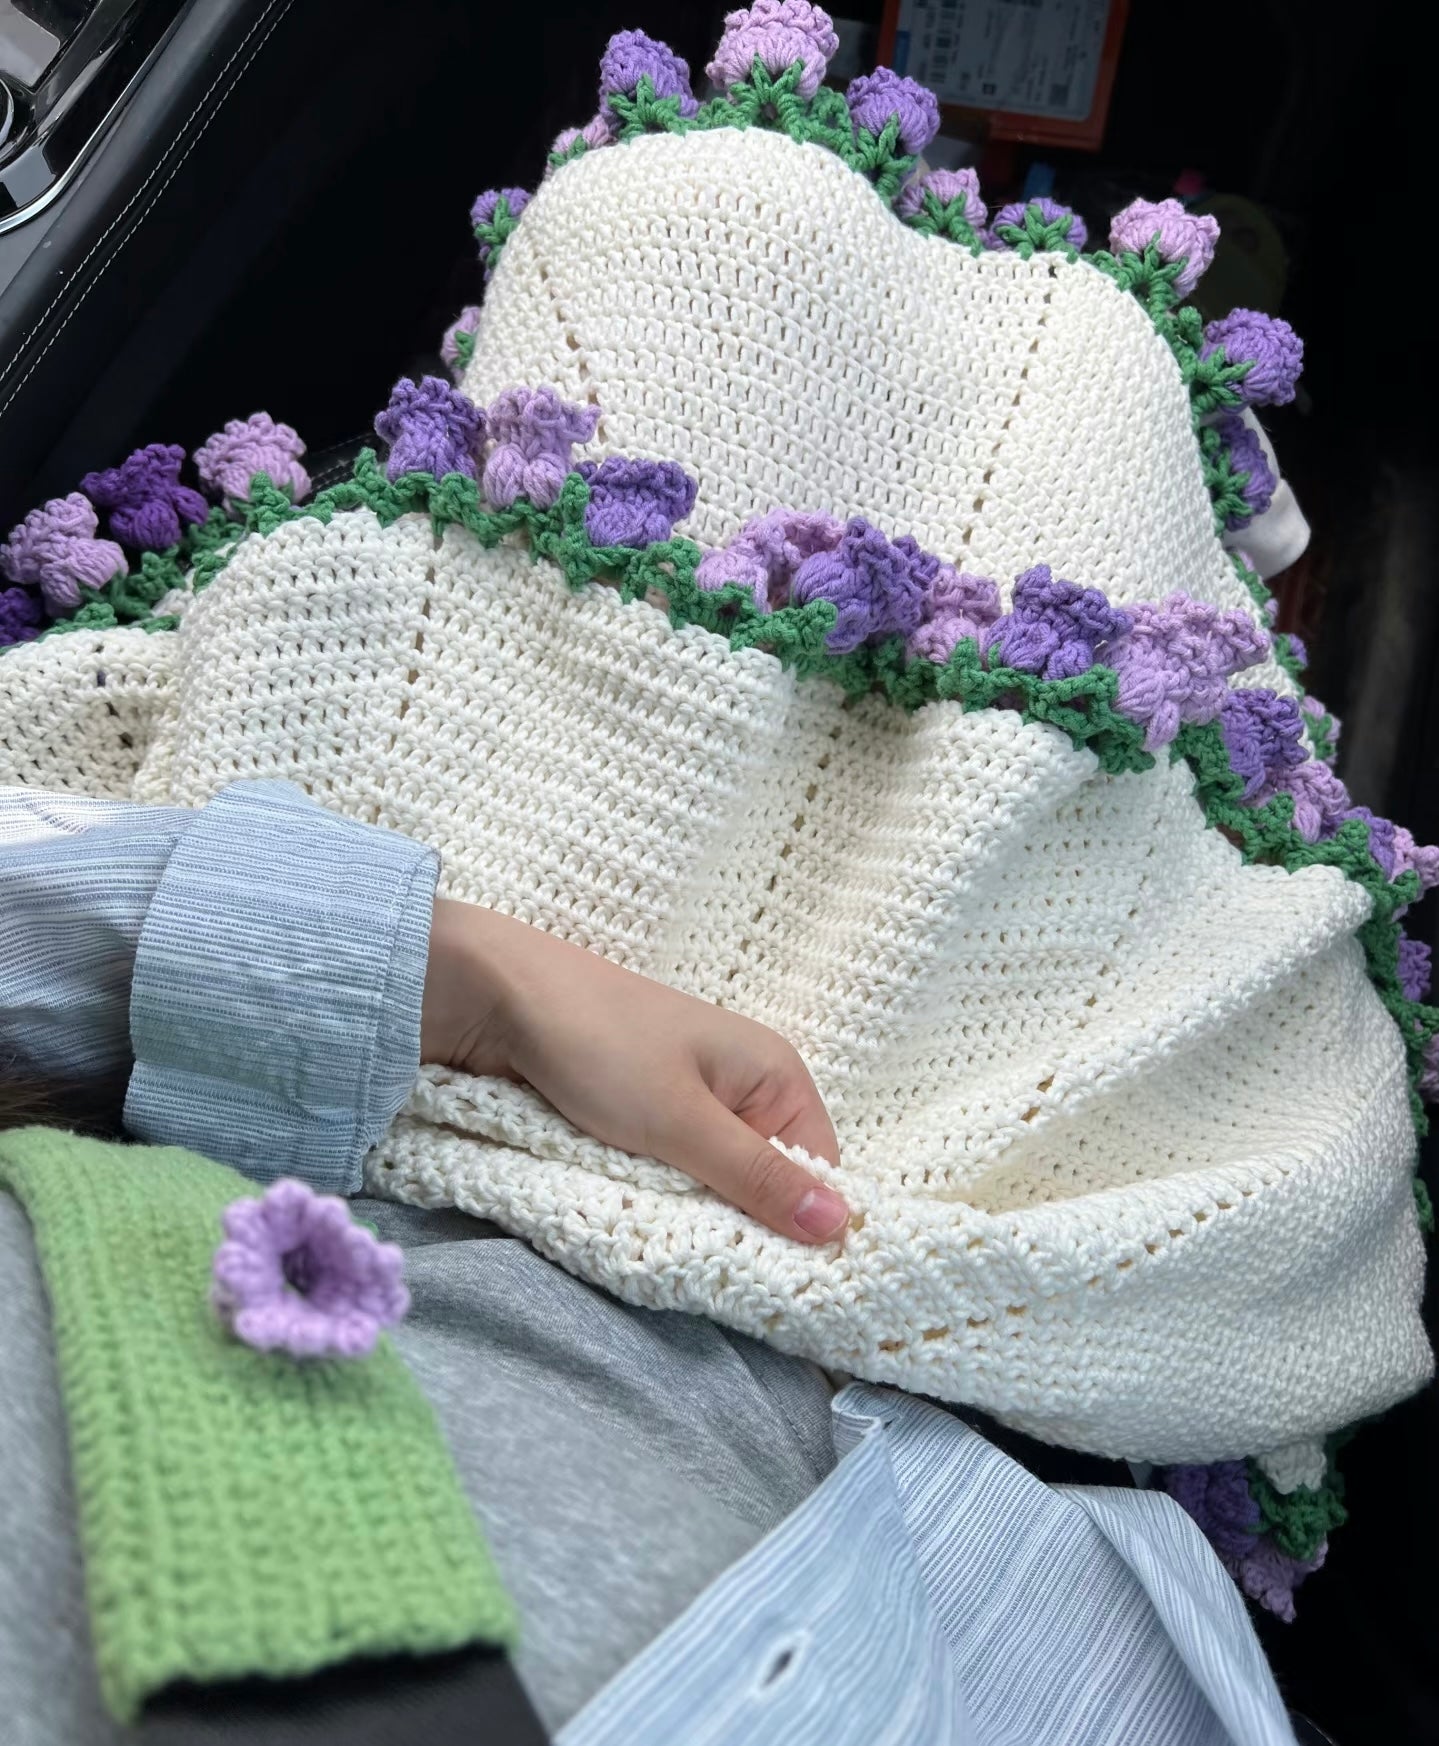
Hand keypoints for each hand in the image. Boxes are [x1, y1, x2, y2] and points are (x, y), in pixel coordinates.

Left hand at [420, 899, 848, 1243]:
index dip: (801, 1224)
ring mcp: (696, 1099)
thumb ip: (757, 1177)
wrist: (497, 997)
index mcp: (776, 1072)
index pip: (819, 1169)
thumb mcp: (681, 1123)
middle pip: (769, 1179)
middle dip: (742, 1223)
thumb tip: (841, 1226)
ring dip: (695, 1212)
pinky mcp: (649, 1113)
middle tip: (711, 1264)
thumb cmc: (598, 1045)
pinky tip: (640, 1214)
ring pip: (717, 1181)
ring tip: (669, 1241)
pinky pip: (676, 1171)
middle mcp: (745, 1084)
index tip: (775, 1281)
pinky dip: (661, 1194)